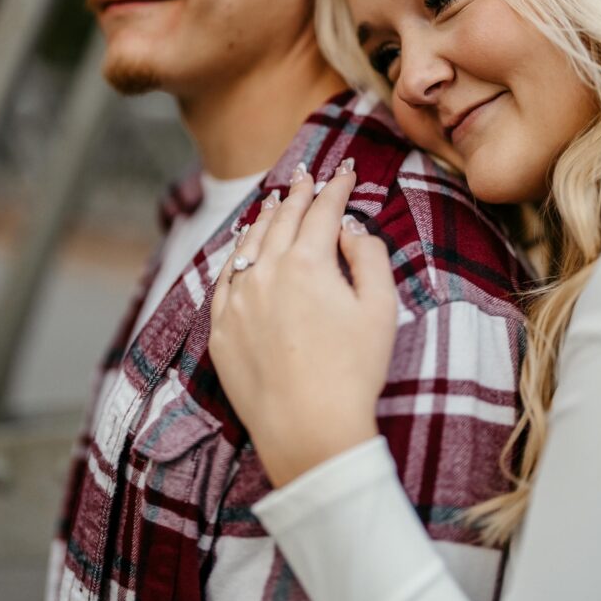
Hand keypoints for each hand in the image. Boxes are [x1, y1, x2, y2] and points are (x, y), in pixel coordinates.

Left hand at [209, 160, 396, 487]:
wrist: (309, 429)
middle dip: (298, 194)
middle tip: (306, 174)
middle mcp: (266, 272)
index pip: (322, 212)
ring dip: (265, 218)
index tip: (346, 172)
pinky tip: (242, 247)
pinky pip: (225, 278)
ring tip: (274, 201)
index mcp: (308, 263)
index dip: (336, 188)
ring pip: (249, 244)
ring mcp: (237, 300)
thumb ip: (369, 257)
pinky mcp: (220, 329)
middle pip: (282, 221)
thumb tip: (350, 228)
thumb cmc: (354, 372)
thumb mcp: (380, 309)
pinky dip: (236, 254)